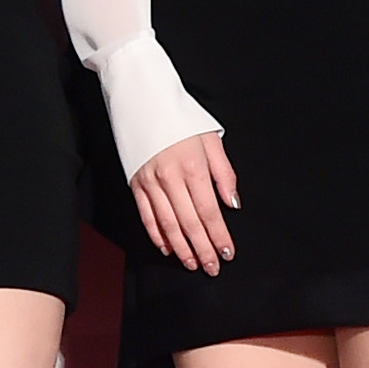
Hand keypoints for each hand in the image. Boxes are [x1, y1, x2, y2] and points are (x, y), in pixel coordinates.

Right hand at [131, 131, 239, 273]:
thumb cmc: (181, 117)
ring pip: (167, 224)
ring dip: (181, 248)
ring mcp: (150, 182)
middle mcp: (171, 178)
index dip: (219, 236)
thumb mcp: (211, 139)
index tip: (227, 253)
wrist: (143, 99)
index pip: (209, 212)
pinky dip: (157, 235)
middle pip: (189, 223)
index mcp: (193, 167)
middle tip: (212, 267)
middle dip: (203, 249)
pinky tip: (168, 248)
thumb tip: (232, 204)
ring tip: (193, 263)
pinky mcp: (135, 183)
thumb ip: (224, 174)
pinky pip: (147, 216)